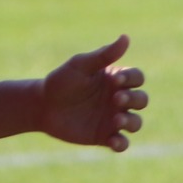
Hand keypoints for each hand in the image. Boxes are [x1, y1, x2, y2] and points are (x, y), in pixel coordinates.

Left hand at [40, 35, 147, 150]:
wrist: (41, 106)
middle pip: (142, 100)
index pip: (137, 78)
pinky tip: (114, 142)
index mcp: (115, 80)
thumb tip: (126, 37)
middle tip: (116, 99)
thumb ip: (104, 55)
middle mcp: (118, 99)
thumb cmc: (61, 81)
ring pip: (136, 123)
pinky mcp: (104, 137)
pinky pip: (122, 143)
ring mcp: (113, 119)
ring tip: (117, 120)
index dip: (131, 79)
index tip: (115, 80)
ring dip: (131, 122)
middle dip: (134, 100)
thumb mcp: (80, 65)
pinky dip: (122, 144)